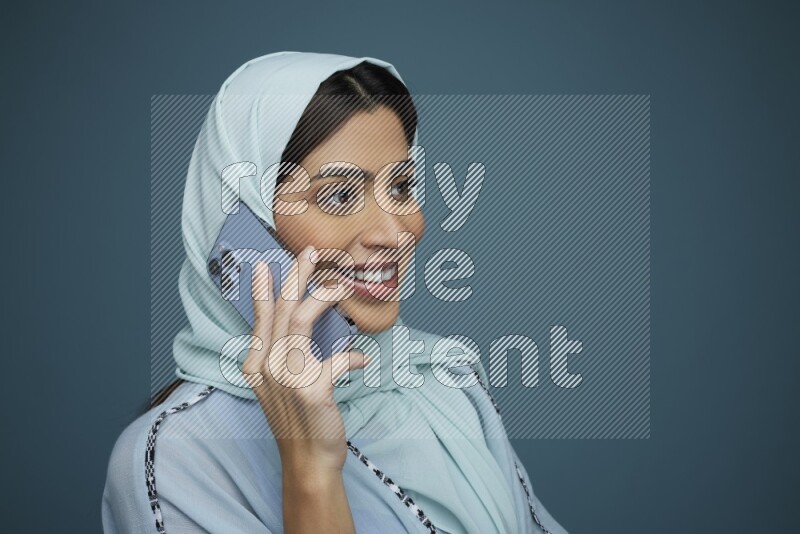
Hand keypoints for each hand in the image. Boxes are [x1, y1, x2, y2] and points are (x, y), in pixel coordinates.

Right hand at [242, 246, 368, 473]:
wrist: (307, 459)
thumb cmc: (298, 419)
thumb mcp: (280, 385)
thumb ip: (283, 354)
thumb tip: (295, 321)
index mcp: (256, 365)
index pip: (259, 319)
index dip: (262, 290)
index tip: (264, 264)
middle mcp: (267, 368)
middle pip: (280, 311)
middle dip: (295, 277)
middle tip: (310, 253)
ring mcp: (287, 378)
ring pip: (300, 322)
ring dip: (320, 298)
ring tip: (337, 285)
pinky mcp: (312, 391)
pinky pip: (337, 360)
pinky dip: (353, 358)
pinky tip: (362, 361)